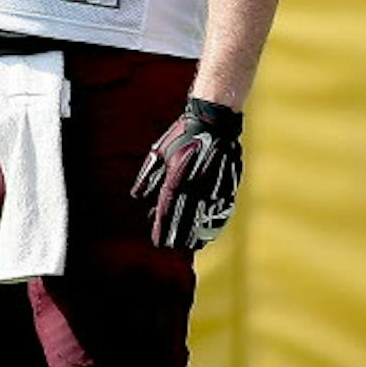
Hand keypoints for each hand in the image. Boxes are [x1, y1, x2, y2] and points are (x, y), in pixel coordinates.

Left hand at [132, 97, 243, 251]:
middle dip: (177, 234)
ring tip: (191, 245)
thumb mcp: (158, 152)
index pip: (166, 208)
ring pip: (204, 214)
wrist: (213, 119)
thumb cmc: (182, 134)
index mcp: (176, 175)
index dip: (161, 227)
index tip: (157, 241)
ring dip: (197, 232)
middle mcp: (194, 182)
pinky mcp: (228, 181)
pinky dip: (215, 220)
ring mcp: (213, 182)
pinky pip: (222, 207)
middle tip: (171, 247)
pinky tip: (211, 230)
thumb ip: (148, 176)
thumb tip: (137, 197)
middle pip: (185, 216)